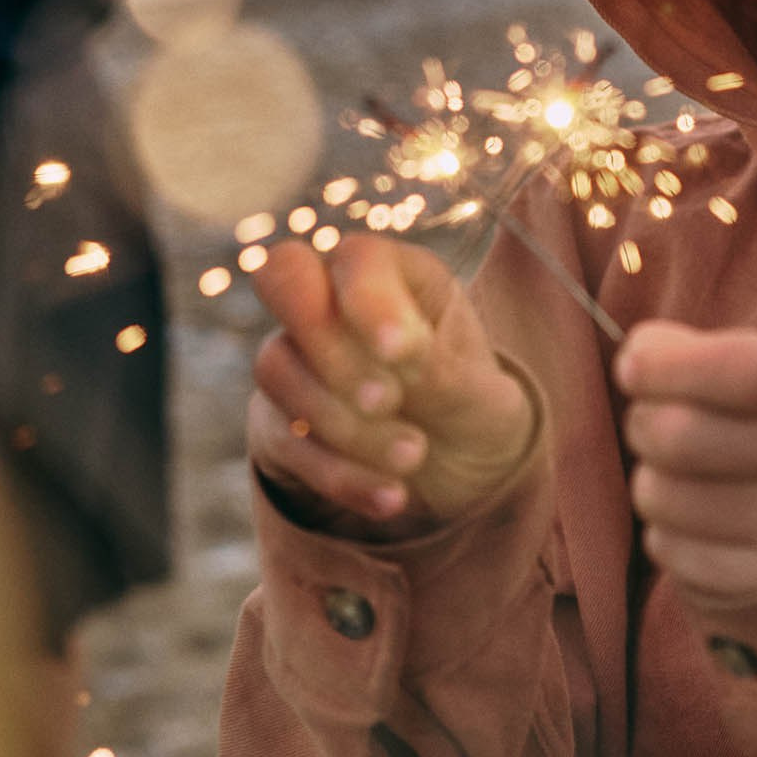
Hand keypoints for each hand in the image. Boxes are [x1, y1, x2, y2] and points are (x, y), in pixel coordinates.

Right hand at [248, 235, 533, 540]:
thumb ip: (440, 366)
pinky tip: (392, 497)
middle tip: (389, 401)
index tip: (402, 355)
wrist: (461, 469)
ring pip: (277, 367)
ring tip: (414, 456)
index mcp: (393, 272)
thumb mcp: (478, 389)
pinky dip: (339, 475)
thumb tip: (396, 353)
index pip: (354, 258)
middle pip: (282, 280)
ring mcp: (296, 357)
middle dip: (333, 350)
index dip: (368, 302)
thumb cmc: (470, 404)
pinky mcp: (278, 420)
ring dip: (345, 423)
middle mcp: (332, 300)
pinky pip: (282, 439)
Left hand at [615, 321, 756, 606]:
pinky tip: (683, 509)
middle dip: (645, 421)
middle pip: (694, 439)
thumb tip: (641, 359)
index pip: (753, 371)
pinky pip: (678, 553)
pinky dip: (661, 530)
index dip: (674, 367)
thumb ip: (699, 347)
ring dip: (648, 476)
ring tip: (668, 465)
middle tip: (647, 415)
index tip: (632, 364)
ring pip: (672, 499)